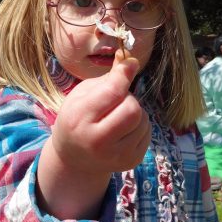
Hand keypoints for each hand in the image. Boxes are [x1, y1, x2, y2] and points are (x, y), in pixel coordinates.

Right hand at [51, 49, 151, 174]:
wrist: (74, 159)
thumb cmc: (78, 118)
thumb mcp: (83, 94)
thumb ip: (109, 78)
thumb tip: (130, 59)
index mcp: (80, 118)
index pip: (112, 93)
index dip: (124, 74)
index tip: (130, 62)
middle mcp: (97, 141)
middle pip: (132, 109)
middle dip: (128, 98)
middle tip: (117, 101)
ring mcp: (116, 155)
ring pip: (143, 119)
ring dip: (135, 111)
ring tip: (118, 116)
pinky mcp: (131, 162)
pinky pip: (147, 132)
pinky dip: (139, 125)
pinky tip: (124, 129)